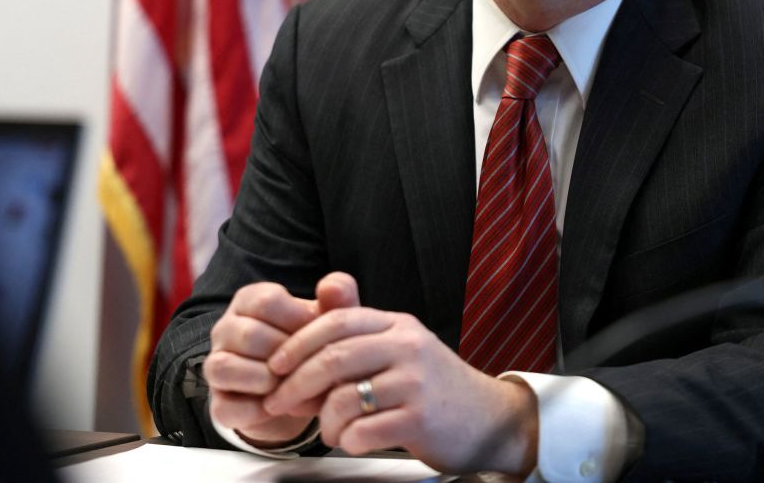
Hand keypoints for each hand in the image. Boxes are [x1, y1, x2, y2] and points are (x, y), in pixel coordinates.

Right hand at [203, 273, 359, 445]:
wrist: (304, 392)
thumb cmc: (315, 345)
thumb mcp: (332, 320)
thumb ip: (339, 298)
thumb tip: (331, 286)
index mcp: (250, 300)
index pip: (267, 301)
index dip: (299, 321)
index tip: (319, 336)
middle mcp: (226, 329)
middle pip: (248, 335)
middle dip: (287, 355)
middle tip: (309, 366)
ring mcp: (215, 365)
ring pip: (224, 367)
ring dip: (266, 380)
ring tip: (292, 385)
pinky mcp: (219, 404)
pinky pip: (227, 406)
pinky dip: (258, 410)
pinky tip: (279, 406)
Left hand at [264, 306, 537, 473]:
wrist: (488, 419)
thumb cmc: (434, 389)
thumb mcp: (399, 352)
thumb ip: (355, 343)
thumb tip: (294, 352)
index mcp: (398, 326)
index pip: (336, 321)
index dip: (297, 343)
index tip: (275, 367)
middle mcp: (408, 347)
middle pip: (333, 357)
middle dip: (294, 384)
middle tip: (277, 403)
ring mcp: (416, 383)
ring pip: (343, 398)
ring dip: (324, 422)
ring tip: (330, 431)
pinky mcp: (420, 419)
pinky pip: (362, 431)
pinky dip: (347, 441)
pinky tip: (354, 441)